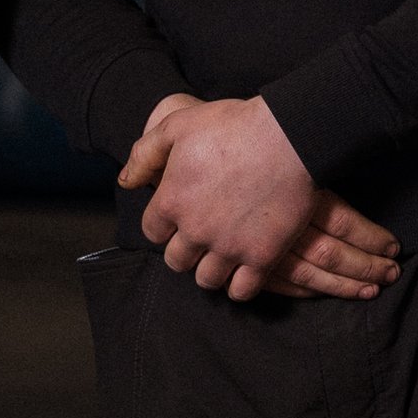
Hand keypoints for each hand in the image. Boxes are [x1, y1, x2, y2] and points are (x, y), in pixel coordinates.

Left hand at [120, 91, 399, 302]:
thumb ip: (145, 154)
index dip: (164, 224)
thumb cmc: (234, 126)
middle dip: (184, 250)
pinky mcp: (262, 257)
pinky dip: (239, 286)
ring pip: (206, 279)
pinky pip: (242, 291)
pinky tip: (244, 271)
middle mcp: (195, 231)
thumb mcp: (178, 126)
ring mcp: (229, 248)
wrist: (291, 136)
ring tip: (221, 255)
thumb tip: (126, 182)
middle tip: (200, 237)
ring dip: (210, 269)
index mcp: (171, 202)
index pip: (153, 231)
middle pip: (176, 261)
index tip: (178, 217)